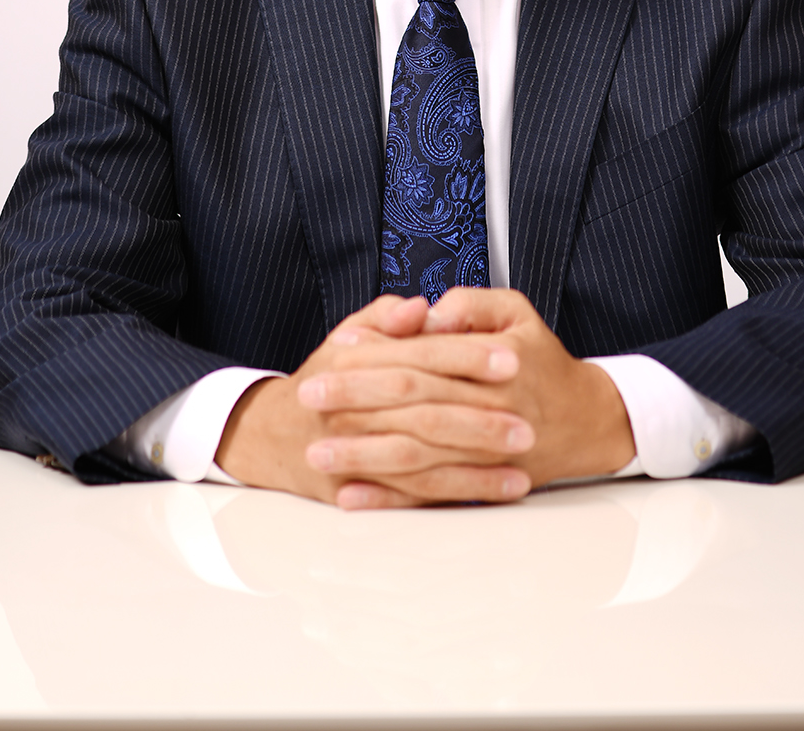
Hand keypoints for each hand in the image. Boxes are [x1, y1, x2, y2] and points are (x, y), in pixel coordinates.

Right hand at [215, 293, 534, 508]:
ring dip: (476, 466)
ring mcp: (353, 456)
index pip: (418, 357)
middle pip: (423, 413)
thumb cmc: (327, 379)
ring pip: (422, 463)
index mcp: (353, 363)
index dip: (465, 356)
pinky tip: (499, 490)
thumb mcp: (348, 336)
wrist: (276, 435)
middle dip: (479, 419)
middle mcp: (351, 410)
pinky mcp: (359, 493)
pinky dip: (460, 494)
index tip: (510, 357)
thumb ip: (385, 318)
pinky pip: (416, 498)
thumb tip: (420, 307)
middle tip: (527, 421)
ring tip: (523, 460)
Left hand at [288, 289, 636, 508]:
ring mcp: (485, 453)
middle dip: (356, 400)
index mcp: (495, 360)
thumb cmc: (542, 361)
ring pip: (416, 455)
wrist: (587, 421)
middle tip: (308, 396)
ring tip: (318, 452)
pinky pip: (429, 495)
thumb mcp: (517, 312)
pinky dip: (388, 498)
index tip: (334, 349)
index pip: (423, 355)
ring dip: (363, 455)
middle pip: (412, 403)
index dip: (377, 351)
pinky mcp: (480, 484)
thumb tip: (425, 312)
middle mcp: (490, 408)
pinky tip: (352, 496)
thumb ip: (471, 304)